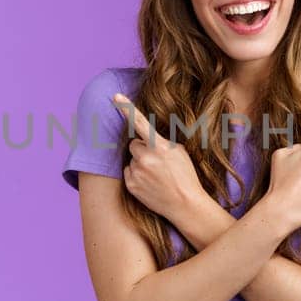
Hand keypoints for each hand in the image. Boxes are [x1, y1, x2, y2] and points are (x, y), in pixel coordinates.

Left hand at [113, 93, 212, 222]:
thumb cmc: (185, 175)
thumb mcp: (179, 152)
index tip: (115, 96)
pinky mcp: (131, 184)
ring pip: (132, 159)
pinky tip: (149, 183)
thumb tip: (146, 137)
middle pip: (134, 145)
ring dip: (140, 164)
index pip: (141, 123)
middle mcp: (146, 158)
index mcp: (160, 146)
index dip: (127, 108)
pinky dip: (136, 176)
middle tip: (157, 162)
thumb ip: (161, 142)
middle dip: (142, 150)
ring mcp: (137, 172)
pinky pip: (128, 172)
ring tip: (156, 175)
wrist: (184, 204)